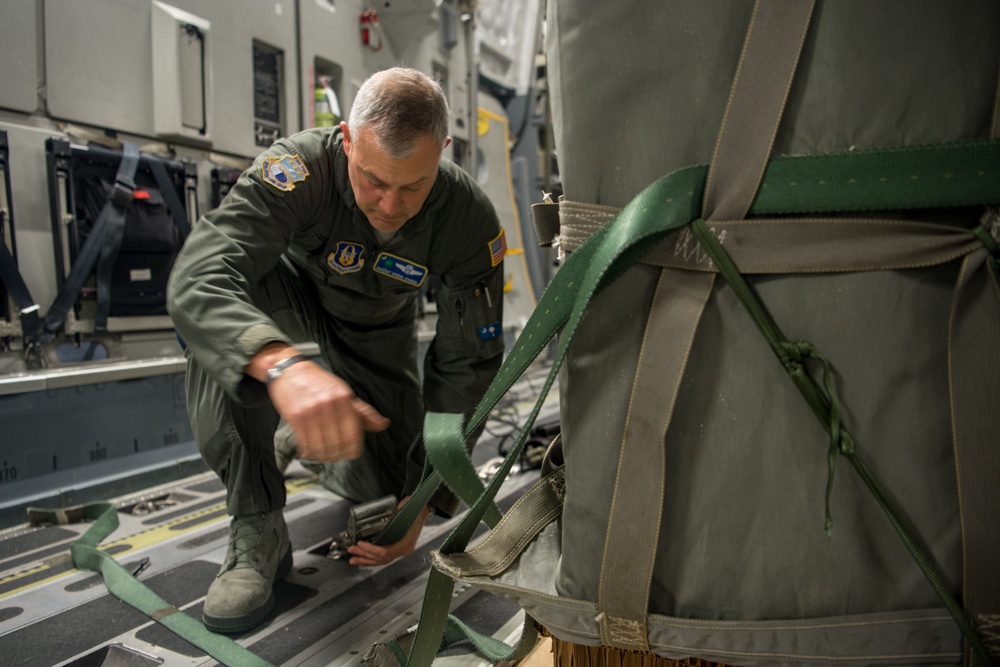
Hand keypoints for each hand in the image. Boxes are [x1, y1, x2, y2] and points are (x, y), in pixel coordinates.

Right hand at [266, 357, 388, 462]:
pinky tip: (311, 451)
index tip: (352, 454)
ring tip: (324, 456)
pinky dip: (309, 452)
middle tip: (336, 456)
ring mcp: (311, 410)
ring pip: (321, 446)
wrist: (290, 371)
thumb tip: (383, 424)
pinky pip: (305, 443)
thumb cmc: (319, 383)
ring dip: (323, 456)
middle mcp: (328, 404)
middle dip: (337, 455)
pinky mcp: (295, 416)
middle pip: (337, 443)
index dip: (353, 449)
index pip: (353, 434)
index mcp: (343, 398)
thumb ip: (363, 412)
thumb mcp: (345, 393)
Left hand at [347, 499, 429, 566]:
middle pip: (381, 558)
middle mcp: (404, 550)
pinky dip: (372, 558)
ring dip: (366, 560)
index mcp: (406, 544)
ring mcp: (401, 550)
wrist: (422, 508)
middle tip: (352, 550)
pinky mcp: (397, 547)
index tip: (360, 543)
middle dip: (364, 555)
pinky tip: (363, 558)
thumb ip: (389, 522)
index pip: (385, 553)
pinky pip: (383, 557)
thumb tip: (373, 527)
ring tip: (354, 559)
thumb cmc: (413, 509)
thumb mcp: (401, 513)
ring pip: (381, 560)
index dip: (371, 550)